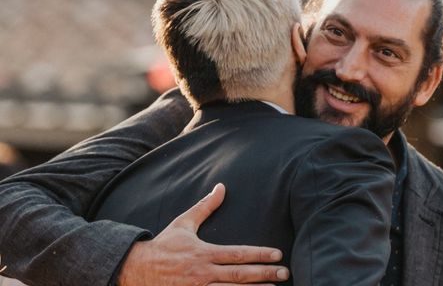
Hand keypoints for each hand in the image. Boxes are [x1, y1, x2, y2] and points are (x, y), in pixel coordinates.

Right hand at [118, 184, 288, 285]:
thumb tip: (221, 186)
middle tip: (285, 274)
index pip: (238, 254)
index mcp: (203, 253)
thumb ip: (205, 206)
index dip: (260, 255)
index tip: (278, 255)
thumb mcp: (184, 223)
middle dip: (265, 274)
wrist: (136, 269)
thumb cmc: (164, 245)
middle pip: (240, 276)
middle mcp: (203, 273)